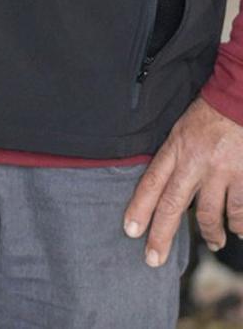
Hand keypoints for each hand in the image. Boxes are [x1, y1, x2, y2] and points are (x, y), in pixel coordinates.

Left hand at [124, 97, 242, 264]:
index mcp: (174, 150)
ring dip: (211, 234)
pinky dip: (239, 225)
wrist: (236, 101)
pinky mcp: (242, 178)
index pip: (150, 183)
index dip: (139, 208)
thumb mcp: (179, 132)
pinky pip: (239, 211)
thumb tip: (161, 187)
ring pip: (209, 214)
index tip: (130, 231)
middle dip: (162, 235)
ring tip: (213, 242)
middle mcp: (194, 163)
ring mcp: (220, 172)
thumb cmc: (206, 117)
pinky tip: (237, 230)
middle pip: (173, 205)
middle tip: (153, 259)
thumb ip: (172, 159)